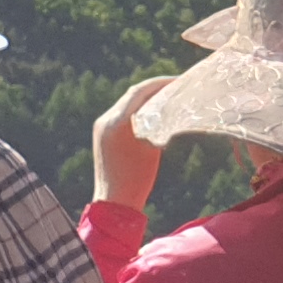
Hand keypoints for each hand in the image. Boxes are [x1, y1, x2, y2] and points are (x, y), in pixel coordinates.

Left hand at [90, 75, 176, 210]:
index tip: (180, 80)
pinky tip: (156, 111)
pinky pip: (123, 113)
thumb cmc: (136, 181)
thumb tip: (169, 108)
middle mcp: (106, 119)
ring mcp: (102, 125)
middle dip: (156, 87)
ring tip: (170, 95)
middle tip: (178, 85)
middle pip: (134, 94)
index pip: (140, 92)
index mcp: (116, 122)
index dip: (161, 83)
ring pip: (128, 102)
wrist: (114, 202)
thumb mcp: (151, 149)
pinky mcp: (103, 133)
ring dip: (148, 96)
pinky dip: (139, 108)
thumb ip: (156, 125)